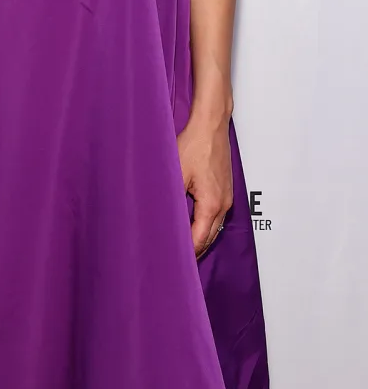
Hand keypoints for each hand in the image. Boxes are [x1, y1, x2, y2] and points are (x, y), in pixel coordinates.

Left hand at [177, 112, 231, 257]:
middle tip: (176, 260)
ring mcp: (226, 197)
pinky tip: (192, 225)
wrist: (210, 127)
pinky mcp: (225, 190)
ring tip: (182, 247)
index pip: (199, 239)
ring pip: (214, 227)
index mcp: (212, 205)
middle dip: (194, 250)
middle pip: (209, 237)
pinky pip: (216, 215)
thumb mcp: (176, 174)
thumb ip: (172, 200)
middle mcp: (223, 204)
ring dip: (200, 238)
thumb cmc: (194, 146)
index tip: (174, 261)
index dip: (187, 252)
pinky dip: (205, 225)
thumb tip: (163, 219)